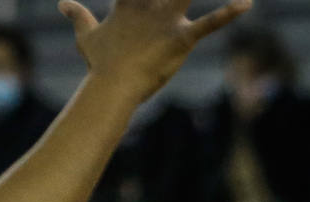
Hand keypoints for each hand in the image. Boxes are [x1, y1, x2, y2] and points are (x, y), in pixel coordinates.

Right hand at [61, 0, 249, 102]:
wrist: (112, 86)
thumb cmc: (100, 64)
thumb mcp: (86, 36)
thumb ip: (78, 16)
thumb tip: (62, 2)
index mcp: (129, 3)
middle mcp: (150, 6)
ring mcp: (166, 20)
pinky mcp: (182, 38)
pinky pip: (210, 23)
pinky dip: (229, 13)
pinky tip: (247, 3)